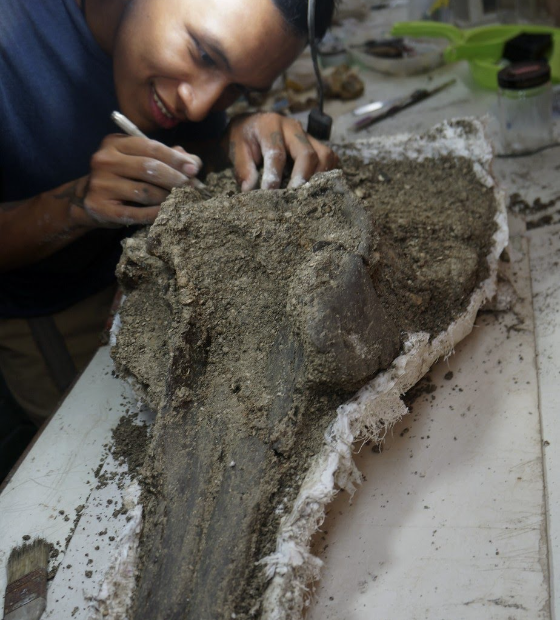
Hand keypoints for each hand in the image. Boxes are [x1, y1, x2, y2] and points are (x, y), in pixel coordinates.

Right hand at [75, 134, 201, 227]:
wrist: (87, 199)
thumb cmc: (123, 177)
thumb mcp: (140, 160)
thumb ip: (167, 157)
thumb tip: (194, 163)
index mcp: (115, 143)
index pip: (151, 147)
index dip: (175, 159)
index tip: (194, 169)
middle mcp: (104, 160)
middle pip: (149, 168)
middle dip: (175, 179)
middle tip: (192, 188)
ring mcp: (100, 184)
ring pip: (145, 192)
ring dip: (168, 198)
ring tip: (182, 201)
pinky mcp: (101, 207)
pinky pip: (136, 213)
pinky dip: (156, 214)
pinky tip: (168, 213)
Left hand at [224, 112, 338, 190]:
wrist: (252, 125)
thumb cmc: (244, 138)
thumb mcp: (235, 149)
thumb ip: (243, 168)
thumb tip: (250, 189)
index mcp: (270, 125)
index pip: (277, 153)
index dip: (274, 176)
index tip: (269, 193)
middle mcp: (292, 127)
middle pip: (307, 154)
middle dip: (301, 178)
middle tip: (293, 198)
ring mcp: (307, 135)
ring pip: (324, 155)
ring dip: (317, 178)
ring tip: (306, 195)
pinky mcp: (316, 144)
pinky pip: (330, 158)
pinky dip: (326, 174)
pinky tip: (315, 188)